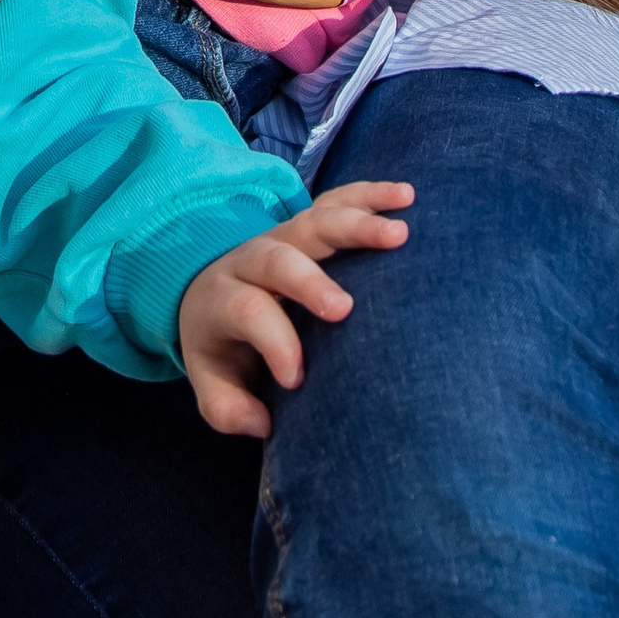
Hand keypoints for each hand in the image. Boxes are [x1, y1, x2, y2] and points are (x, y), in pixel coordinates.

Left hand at [176, 182, 414, 438]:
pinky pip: (338, 199)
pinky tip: (407, 197)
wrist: (214, 291)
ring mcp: (283, 235)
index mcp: (223, 299)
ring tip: (400, 235)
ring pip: (315, 221)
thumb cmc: (225, 344)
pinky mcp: (309, 223)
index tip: (297, 379)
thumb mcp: (211, 380)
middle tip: (343, 309)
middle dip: (309, 281)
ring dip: (356, 225)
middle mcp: (251, 259)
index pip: (246, 313)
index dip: (273, 344)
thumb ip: (226, 406)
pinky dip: (371, 195)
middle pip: (278, 259)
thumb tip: (262, 423)